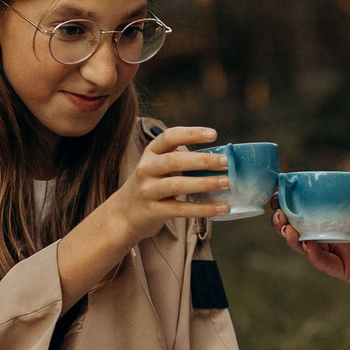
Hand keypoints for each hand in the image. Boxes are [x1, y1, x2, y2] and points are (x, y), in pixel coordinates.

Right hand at [103, 125, 229, 244]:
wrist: (123, 215)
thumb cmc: (151, 186)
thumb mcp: (158, 168)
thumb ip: (181, 162)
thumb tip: (220, 160)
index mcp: (151, 153)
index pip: (169, 137)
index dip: (191, 134)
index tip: (214, 134)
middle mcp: (146, 169)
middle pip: (174, 161)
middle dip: (202, 160)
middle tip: (226, 162)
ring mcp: (147, 190)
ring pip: (177, 185)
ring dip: (204, 183)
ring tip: (226, 183)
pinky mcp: (153, 211)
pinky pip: (181, 209)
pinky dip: (203, 209)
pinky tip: (222, 207)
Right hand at [271, 181, 349, 297]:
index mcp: (339, 212)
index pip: (309, 203)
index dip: (291, 197)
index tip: (278, 188)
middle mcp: (332, 231)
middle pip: (298, 224)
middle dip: (282, 217)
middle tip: (277, 211)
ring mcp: (336, 250)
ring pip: (305, 244)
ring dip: (291, 236)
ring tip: (285, 226)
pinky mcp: (343, 269)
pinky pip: (322, 261)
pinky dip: (312, 253)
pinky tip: (306, 243)